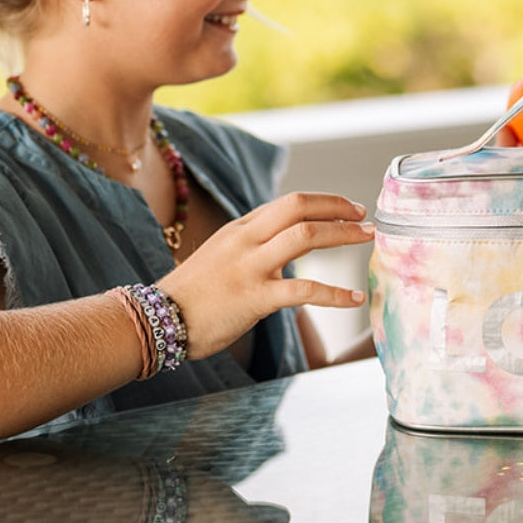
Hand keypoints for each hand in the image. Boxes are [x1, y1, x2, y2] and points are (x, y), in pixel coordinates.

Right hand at [159, 192, 373, 360]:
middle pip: (299, 207)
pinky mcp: (254, 298)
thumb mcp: (222, 254)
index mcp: (241, 228)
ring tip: (366, 240)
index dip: (324, 202)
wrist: (156, 320)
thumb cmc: (193, 293)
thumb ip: (253, 243)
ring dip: (342, 235)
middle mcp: (247, 240)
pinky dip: (333, 294)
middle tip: (365, 216)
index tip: (349, 208)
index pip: (289, 202)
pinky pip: (302, 290)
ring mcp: (250, 267)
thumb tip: (288, 239)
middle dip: (338, 208)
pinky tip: (352, 299)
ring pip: (305, 236)